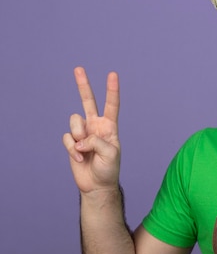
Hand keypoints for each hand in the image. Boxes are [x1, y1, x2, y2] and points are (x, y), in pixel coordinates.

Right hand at [63, 67, 120, 193]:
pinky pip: (67, 138)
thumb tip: (79, 138)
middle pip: (88, 101)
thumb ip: (96, 141)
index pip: (111, 105)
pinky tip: (79, 158)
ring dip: (78, 136)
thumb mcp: (110, 153)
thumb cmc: (109, 169)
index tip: (113, 74)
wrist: (97, 185)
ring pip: (74, 121)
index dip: (112, 90)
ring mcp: (83, 133)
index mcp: (110, 127)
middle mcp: (96, 126)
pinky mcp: (72, 142)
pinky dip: (72, 149)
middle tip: (78, 68)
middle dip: (83, 85)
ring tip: (84, 149)